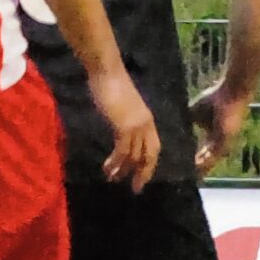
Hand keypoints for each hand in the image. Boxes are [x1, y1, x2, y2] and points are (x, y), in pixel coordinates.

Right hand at [89, 67, 160, 192]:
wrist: (106, 71)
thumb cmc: (111, 84)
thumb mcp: (122, 107)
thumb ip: (124, 120)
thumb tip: (118, 133)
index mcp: (147, 119)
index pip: (153, 147)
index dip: (149, 164)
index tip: (141, 176)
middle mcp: (146, 124)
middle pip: (149, 155)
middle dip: (142, 173)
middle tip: (134, 188)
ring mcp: (136, 126)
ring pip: (134, 155)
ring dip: (123, 170)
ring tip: (113, 179)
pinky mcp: (124, 127)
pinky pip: (123, 151)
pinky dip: (116, 162)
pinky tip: (107, 168)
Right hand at [188, 84, 248, 177]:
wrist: (229, 93)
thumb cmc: (215, 99)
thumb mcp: (194, 112)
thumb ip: (186, 121)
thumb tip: (171, 129)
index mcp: (212, 137)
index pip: (201, 152)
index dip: (191, 160)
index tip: (179, 168)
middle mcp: (218, 143)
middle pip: (205, 161)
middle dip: (195, 169)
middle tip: (182, 179)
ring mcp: (223, 143)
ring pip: (209, 161)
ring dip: (199, 170)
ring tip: (187, 178)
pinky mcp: (225, 141)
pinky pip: (213, 155)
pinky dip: (204, 162)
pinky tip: (194, 168)